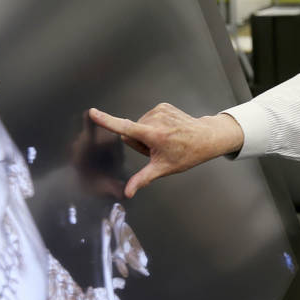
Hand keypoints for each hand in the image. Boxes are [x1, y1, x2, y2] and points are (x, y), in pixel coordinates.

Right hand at [87, 104, 243, 197]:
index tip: (93, 113)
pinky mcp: (163, 105)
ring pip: (138, 124)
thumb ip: (142, 179)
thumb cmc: (186, 154)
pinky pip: (147, 117)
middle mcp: (155, 119)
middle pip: (131, 131)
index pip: (125, 128)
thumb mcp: (163, 168)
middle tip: (158, 149)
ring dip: (147, 134)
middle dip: (139, 142)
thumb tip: (128, 193)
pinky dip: (153, 125)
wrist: (206, 137)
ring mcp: (160, 110)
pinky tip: (168, 131)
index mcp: (154, 135)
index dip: (107, 121)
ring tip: (165, 140)